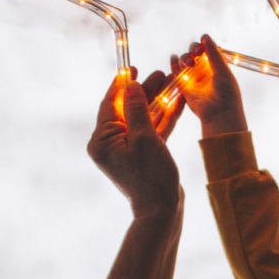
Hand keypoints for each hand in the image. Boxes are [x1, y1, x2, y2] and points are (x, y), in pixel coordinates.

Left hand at [86, 67, 184, 217]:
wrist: (162, 210)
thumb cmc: (151, 178)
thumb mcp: (144, 138)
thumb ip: (136, 109)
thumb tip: (130, 85)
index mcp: (102, 140)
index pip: (110, 104)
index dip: (122, 85)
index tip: (132, 68)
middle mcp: (110, 145)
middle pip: (127, 109)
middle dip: (144, 92)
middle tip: (160, 73)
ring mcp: (127, 151)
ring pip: (142, 119)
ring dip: (156, 102)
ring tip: (170, 82)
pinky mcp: (142, 156)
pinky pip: (151, 131)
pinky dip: (162, 119)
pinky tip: (176, 102)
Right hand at [172, 34, 247, 136]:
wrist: (220, 114)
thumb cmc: (227, 94)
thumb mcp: (222, 70)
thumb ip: (213, 54)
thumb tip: (205, 37)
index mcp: (217, 65)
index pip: (207, 49)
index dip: (203, 44)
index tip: (202, 42)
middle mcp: (205, 70)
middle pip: (194, 52)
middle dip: (193, 49)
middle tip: (196, 53)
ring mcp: (194, 78)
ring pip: (185, 60)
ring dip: (185, 57)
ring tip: (189, 63)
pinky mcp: (184, 86)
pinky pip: (176, 72)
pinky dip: (174, 64)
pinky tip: (174, 59)